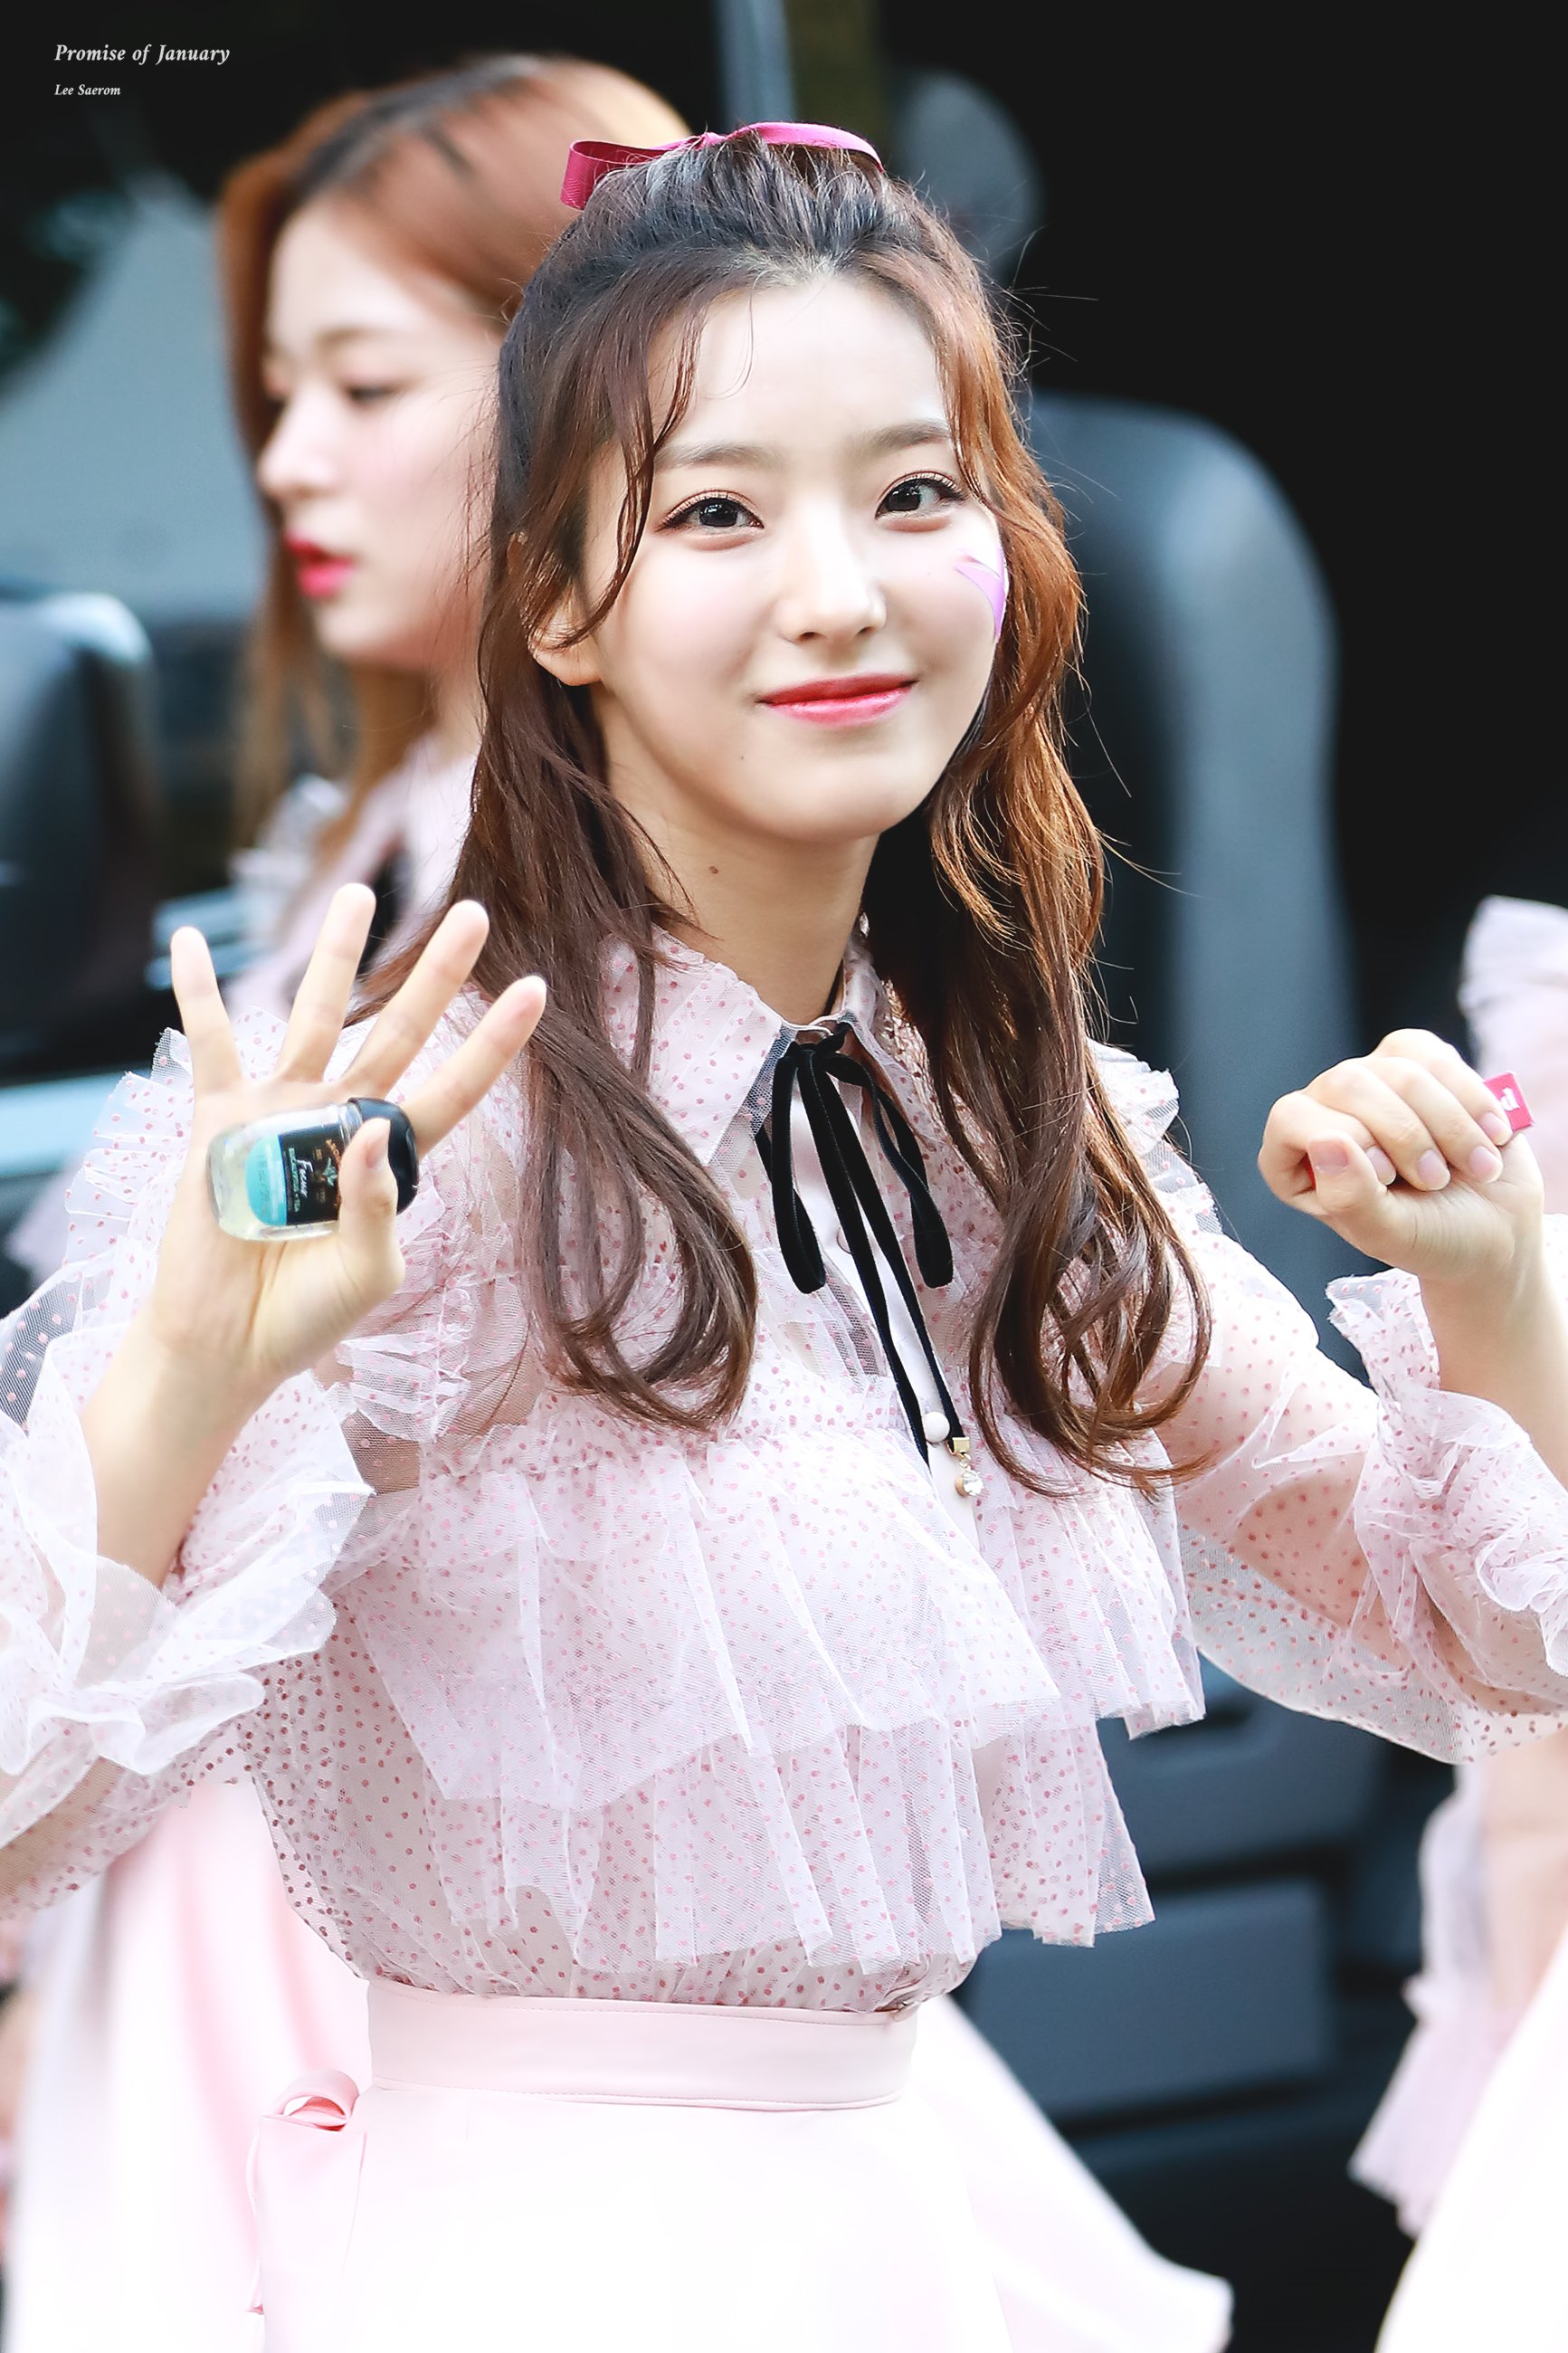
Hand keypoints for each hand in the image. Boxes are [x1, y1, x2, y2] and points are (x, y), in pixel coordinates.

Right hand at [138, 884, 544, 1419]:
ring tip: (358, 894)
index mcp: (390, 1159)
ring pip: (314, 1015)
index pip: (455, 1087)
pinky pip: (210, 1045)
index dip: (494, 1042)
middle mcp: (338, 1120)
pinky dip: (200, 994)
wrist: (226, 1345)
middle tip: (472, 913)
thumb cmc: (304, 1319)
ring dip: (335, 955)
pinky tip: (190, 941)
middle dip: (435, 975)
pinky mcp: (219, 1123)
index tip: (538, 988)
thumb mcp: (364, 1273)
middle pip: (397, 1031)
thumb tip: (372, 1130)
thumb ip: (375, 1204)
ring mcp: (279, 1113)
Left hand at [1260, 1029, 1542, 1293]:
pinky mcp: (1416, 1062)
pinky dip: (1472, 1100)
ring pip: (1400, 1070)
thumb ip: (1349, 1198)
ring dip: (1450, 1126)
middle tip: (1437, 1181)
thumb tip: (1325, 1142)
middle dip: (1406, 1135)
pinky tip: (1491, 1136)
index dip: (1345, 1140)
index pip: (1291, 1117)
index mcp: (1295, 1158)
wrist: (1497, 1227)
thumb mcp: (1389, 1233)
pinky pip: (1437, 1057)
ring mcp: (1370, 1081)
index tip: (1388, 1179)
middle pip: (1348, 1083)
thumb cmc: (1432, 1237)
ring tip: (1476, 1169)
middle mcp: (1324, 1111)